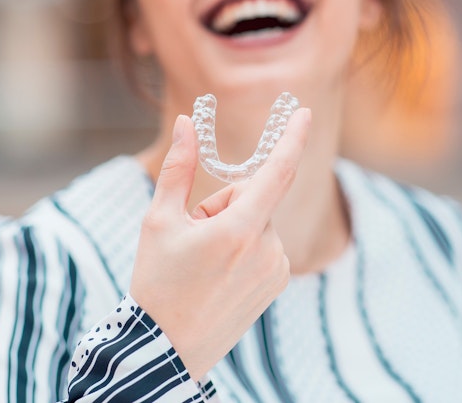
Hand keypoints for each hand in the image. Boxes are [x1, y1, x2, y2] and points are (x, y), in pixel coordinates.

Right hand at [129, 107, 310, 381]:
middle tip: (193, 235)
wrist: (166, 348)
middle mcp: (267, 248)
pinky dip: (244, 247)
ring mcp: (276, 268)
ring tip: (204, 262)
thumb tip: (186, 123)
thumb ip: (179, 168)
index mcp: (239, 229)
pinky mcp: (277, 283)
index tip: (304, 112)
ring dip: (234, 227)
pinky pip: (265, 245)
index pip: (277, 172)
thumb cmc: (157, 282)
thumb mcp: (159, 221)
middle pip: (253, 197)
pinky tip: (219, 274)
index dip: (292, 138)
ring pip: (258, 221)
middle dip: (225, 203)